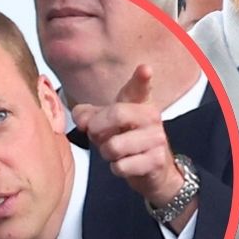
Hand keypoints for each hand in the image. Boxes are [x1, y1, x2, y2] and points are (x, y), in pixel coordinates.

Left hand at [72, 65, 187, 208]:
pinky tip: (127, 165)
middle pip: (117, 114)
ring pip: (114, 146)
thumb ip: (88, 116)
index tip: (145, 69)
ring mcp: (157, 138)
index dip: (141, 78)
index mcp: (139, 102)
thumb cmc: (127, 140)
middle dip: (97, 129)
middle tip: (98, 136)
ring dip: (107, 154)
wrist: (153, 169)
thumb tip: (82, 119)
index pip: (140, 87)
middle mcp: (152, 116)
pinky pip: (121, 166)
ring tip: (116, 153)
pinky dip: (117, 169)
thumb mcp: (106, 124)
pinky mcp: (157, 160)